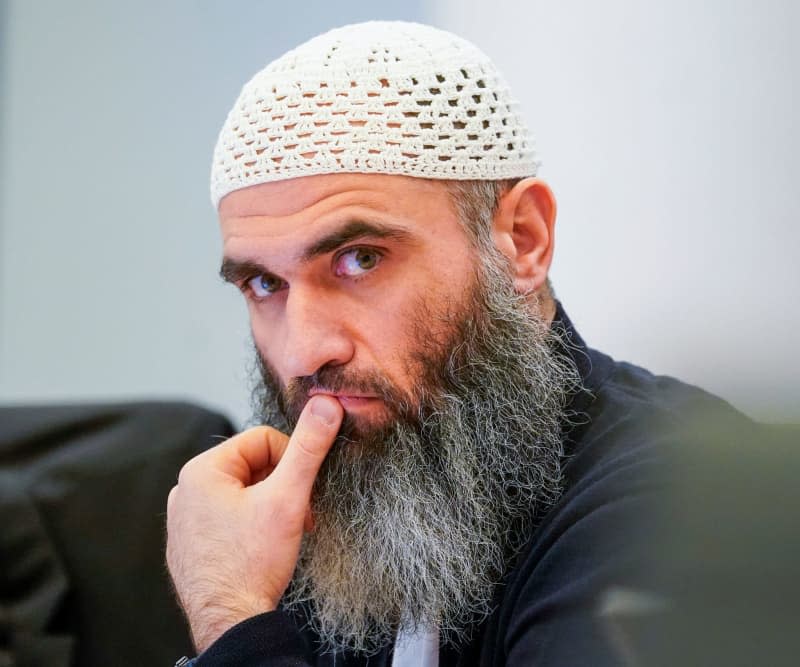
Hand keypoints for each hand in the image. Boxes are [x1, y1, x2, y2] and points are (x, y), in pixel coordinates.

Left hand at [166, 395, 342, 651]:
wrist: (230, 623)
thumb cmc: (252, 564)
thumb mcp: (288, 498)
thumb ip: (308, 447)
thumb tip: (326, 404)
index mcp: (202, 470)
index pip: (262, 440)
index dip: (293, 462)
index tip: (303, 492)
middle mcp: (185, 490)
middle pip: (253, 466)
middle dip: (283, 487)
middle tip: (299, 516)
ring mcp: (185, 520)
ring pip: (243, 492)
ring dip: (271, 506)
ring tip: (283, 534)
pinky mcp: (190, 544)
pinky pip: (228, 517)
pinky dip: (252, 525)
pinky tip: (262, 549)